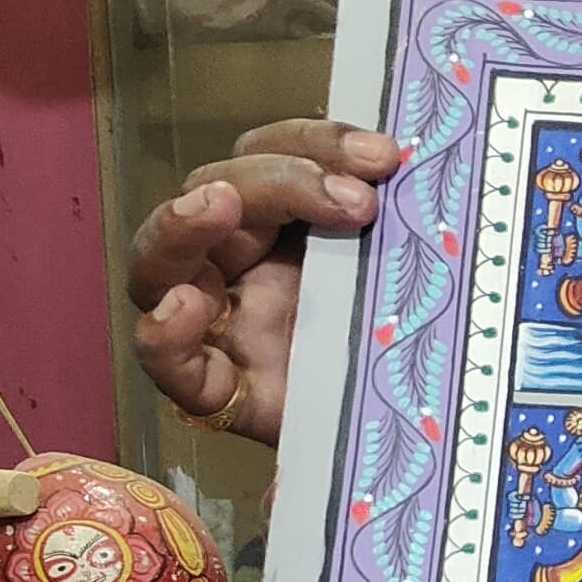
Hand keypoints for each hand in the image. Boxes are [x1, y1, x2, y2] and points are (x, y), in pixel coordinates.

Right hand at [127, 120, 401, 442]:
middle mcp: (239, 263)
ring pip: (163, 260)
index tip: (384, 155)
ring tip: (217, 204)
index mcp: (282, 225)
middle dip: (276, 178)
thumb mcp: (405, 279)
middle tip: (351, 194)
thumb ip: (403, 230)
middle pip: (215, 192)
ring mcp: (217, 322)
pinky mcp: (214, 388)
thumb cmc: (396, 348)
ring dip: (183, 222)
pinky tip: (187, 308)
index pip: (272, 155)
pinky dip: (166, 332)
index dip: (317, 142)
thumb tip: (418, 167)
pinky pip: (165, 360)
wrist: (398, 438)